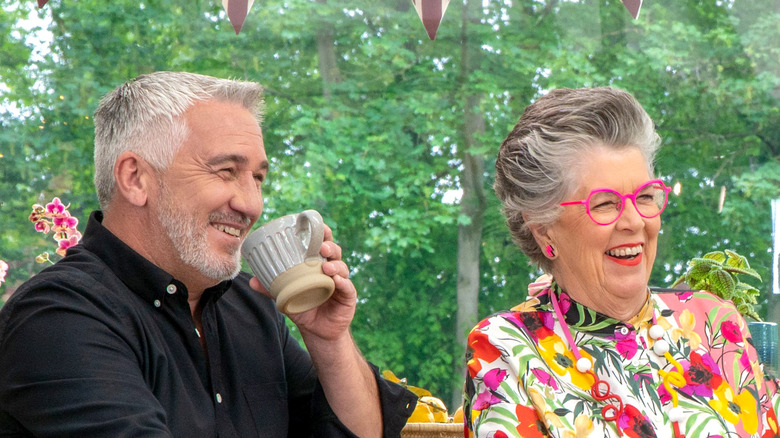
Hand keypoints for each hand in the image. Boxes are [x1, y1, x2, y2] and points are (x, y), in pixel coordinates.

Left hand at [249, 224, 356, 341]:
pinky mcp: (348, 296)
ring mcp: (341, 282)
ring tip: (326, 267)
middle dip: (330, 246)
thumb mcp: (286, 297)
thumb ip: (271, 288)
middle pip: (334, 252)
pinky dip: (343, 282)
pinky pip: (347, 287)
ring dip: (335, 265)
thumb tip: (252, 280)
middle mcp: (331, 270)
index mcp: (317, 264)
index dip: (322, 233)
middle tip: (322, 247)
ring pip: (342, 267)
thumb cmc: (304, 308)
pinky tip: (337, 281)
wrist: (318, 331)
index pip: (322, 244)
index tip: (317, 225)